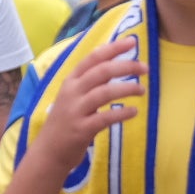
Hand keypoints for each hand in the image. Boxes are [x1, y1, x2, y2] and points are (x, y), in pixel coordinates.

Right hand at [31, 38, 146, 178]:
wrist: (49, 152)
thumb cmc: (67, 122)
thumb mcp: (74, 97)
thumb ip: (91, 82)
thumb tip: (116, 65)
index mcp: (71, 81)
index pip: (92, 58)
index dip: (113, 48)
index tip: (132, 41)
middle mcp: (72, 92)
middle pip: (101, 71)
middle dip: (125, 66)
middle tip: (145, 68)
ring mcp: (75, 110)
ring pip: (104, 92)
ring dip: (127, 89)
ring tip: (142, 90)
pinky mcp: (81, 129)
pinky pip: (105, 117)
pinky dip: (121, 113)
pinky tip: (134, 112)